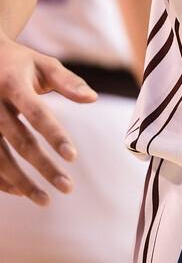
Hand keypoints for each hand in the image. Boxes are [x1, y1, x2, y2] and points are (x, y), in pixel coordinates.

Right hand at [0, 36, 96, 204]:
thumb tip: (92, 98)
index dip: (54, 136)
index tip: (73, 156)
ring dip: (22, 182)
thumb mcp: (43, 64)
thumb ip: (68, 81)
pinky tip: (21, 191)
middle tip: (67, 187)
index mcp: (14, 85)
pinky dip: (3, 180)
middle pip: (20, 141)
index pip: (37, 114)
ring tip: (45, 200)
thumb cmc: (19, 63)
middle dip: (44, 167)